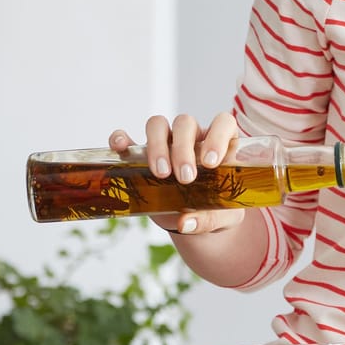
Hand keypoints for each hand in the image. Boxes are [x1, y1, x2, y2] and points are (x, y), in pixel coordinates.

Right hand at [111, 112, 244, 234]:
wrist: (194, 219)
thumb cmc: (216, 210)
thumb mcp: (223, 217)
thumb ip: (209, 219)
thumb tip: (185, 222)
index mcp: (221, 143)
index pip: (222, 122)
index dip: (217, 137)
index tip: (210, 163)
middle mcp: (193, 137)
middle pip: (185, 123)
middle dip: (183, 149)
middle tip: (185, 178)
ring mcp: (166, 143)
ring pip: (158, 125)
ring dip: (157, 145)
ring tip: (161, 174)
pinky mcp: (142, 155)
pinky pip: (129, 139)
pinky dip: (122, 139)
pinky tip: (121, 148)